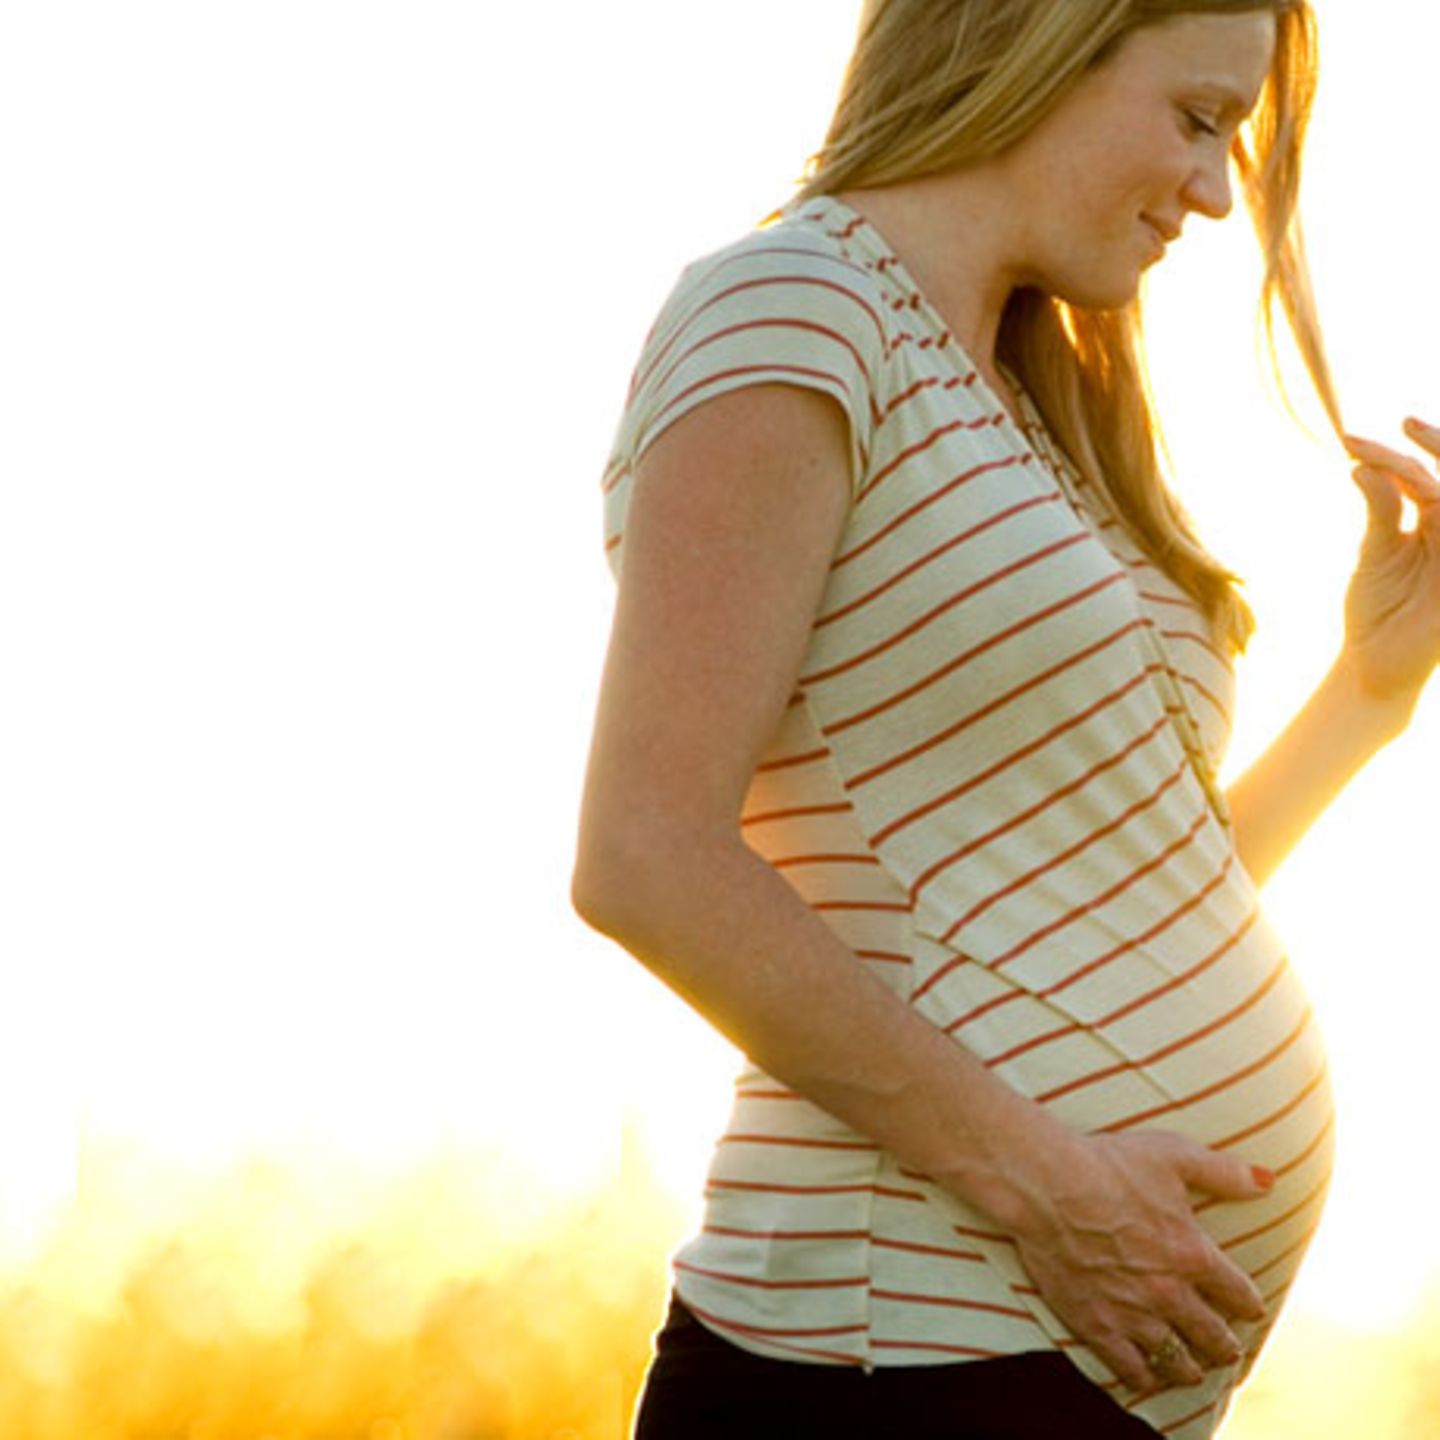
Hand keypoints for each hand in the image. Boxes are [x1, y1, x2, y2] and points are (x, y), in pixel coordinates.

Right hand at [1006, 1130, 1270, 1393]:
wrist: (1046, 1185)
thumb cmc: (1108, 1163)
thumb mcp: (1172, 1156)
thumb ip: (1223, 1172)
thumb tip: (1268, 1181)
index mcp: (1193, 1254)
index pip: (1239, 1294)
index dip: (1248, 1303)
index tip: (1249, 1308)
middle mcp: (1169, 1293)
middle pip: (1213, 1337)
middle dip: (1224, 1346)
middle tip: (1225, 1350)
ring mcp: (1133, 1313)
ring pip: (1176, 1361)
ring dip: (1190, 1368)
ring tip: (1191, 1369)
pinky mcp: (1096, 1325)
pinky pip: (1130, 1369)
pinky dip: (1144, 1379)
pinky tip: (1147, 1378)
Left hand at [1340, 421, 1439, 703]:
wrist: (1377, 663)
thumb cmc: (1376, 610)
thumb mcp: (1376, 555)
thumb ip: (1380, 512)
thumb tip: (1363, 468)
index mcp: (1433, 520)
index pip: (1424, 475)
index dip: (1402, 451)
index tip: (1352, 440)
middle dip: (1436, 445)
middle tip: (1403, 424)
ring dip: (1436, 471)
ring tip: (1399, 456)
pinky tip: (1429, 499)